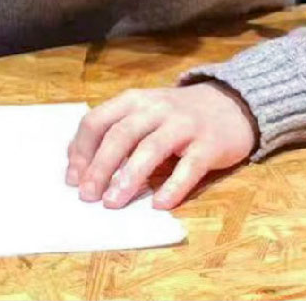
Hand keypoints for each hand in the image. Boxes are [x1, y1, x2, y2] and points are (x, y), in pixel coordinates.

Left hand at [67, 82, 257, 209]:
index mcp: (133, 100)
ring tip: (113, 202)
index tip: (72, 179)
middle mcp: (156, 108)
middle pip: (120, 136)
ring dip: (129, 177)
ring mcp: (184, 125)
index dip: (81, 151)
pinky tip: (159, 204)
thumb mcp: (142, 114)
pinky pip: (189, 167)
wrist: (232, 104)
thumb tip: (79, 165)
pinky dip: (173, 187)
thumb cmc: (177, 116)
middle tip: (87, 196)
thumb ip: (114, 132)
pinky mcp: (210, 144)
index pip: (96, 122)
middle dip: (99, 167)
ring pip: (150, 149)